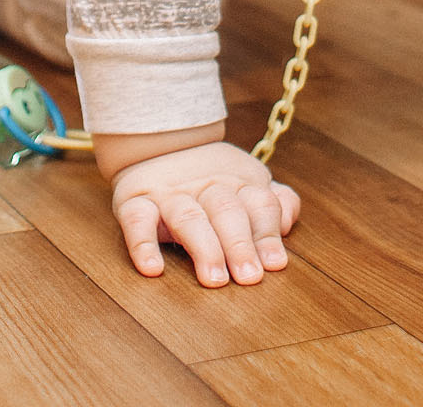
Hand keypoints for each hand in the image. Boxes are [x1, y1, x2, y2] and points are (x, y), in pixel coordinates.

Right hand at [108, 141, 301, 286]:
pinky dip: (143, 244)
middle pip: (227, 211)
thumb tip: (287, 223)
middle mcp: (207, 186)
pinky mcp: (134, 201)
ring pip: (188, 217)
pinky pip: (137, 221)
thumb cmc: (212, 180)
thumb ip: (272, 205)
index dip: (268, 233)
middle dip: (240, 244)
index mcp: (239, 183)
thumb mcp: (246, 184)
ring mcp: (170, 194)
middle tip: (249, 276)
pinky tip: (152, 268)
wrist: (158, 144)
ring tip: (214, 278)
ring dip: (204, 247)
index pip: (259, 204)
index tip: (274, 264)